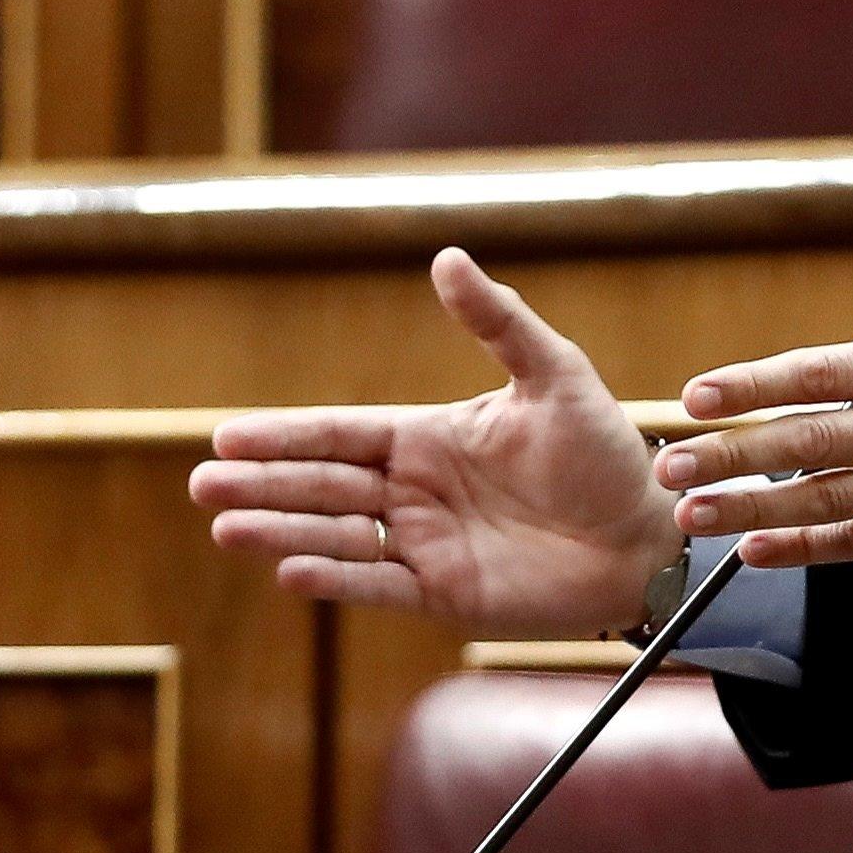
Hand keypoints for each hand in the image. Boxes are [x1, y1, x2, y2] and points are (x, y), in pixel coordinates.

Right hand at [191, 247, 680, 631]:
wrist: (650, 535)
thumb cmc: (605, 453)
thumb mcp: (554, 376)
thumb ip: (497, 322)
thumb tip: (446, 257)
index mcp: (427, 439)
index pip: (339, 435)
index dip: (285, 436)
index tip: (228, 434)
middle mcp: (414, 493)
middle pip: (322, 486)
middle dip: (262, 485)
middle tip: (203, 483)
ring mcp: (425, 545)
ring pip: (337, 537)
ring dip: (282, 533)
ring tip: (227, 528)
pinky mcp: (445, 595)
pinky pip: (380, 586)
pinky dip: (337, 579)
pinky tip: (291, 571)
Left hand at [651, 166, 852, 567]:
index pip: (818, 374)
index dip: (752, 386)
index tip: (698, 396)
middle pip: (806, 442)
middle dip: (730, 455)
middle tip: (671, 464)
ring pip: (824, 500)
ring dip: (752, 509)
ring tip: (693, 515)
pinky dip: (808, 550)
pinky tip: (759, 552)